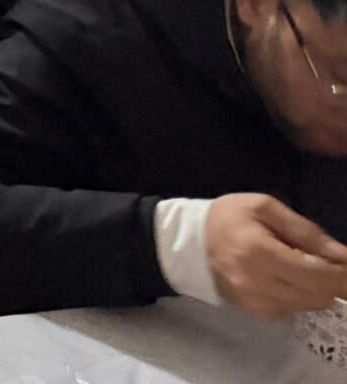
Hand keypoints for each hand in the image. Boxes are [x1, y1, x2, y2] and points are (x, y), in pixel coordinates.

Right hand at [206, 194, 346, 317]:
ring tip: (304, 266)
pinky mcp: (255, 312)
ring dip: (317, 289)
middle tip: (328, 262)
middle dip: (334, 281)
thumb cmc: (229, 217)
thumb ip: (306, 231)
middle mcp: (258, 284)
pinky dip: (299, 295)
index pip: (318, 276)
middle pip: (320, 296)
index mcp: (260, 253)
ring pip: (310, 305)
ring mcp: (256, 302)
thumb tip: (343, 255)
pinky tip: (286, 278)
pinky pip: (294, 309)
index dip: (344, 274)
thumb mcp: (265, 208)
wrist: (188, 241)